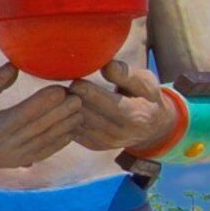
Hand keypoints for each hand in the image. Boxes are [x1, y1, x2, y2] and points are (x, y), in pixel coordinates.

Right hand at [0, 61, 81, 176]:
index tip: (61, 87)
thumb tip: (14, 65)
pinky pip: (45, 152)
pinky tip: (71, 129)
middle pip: (42, 126)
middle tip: (78, 95)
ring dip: (66, 125)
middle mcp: (9, 144)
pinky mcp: (19, 161)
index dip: (45, 101)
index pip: (26, 113)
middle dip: (62, 111)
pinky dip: (60, 141)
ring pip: (47, 140)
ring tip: (80, 109)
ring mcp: (16, 155)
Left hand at [64, 58, 187, 155]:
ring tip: (57, 94)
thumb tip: (106, 65)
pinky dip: (65, 119)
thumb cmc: (146, 97)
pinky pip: (73, 132)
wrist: (151, 127)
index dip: (90, 93)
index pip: (109, 105)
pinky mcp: (93, 145)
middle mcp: (119, 133)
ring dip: (65, 109)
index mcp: (135, 115)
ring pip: (77, 125)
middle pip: (89, 115)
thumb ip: (126, 74)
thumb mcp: (145, 82)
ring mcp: (105, 142)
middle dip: (73, 99)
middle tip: (60, 86)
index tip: (76, 81)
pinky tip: (60, 106)